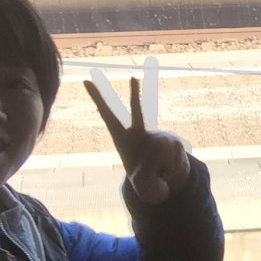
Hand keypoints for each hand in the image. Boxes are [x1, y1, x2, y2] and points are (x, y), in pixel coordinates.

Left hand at [86, 74, 192, 205]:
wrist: (163, 184)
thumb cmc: (146, 180)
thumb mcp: (141, 181)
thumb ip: (148, 167)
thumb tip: (162, 148)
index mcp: (123, 140)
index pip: (108, 116)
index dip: (97, 98)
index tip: (85, 80)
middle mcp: (141, 133)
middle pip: (138, 110)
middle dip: (135, 92)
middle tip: (132, 77)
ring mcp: (159, 136)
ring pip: (161, 150)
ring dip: (162, 170)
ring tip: (159, 174)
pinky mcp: (175, 141)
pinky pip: (175, 155)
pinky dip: (173, 169)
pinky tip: (169, 171)